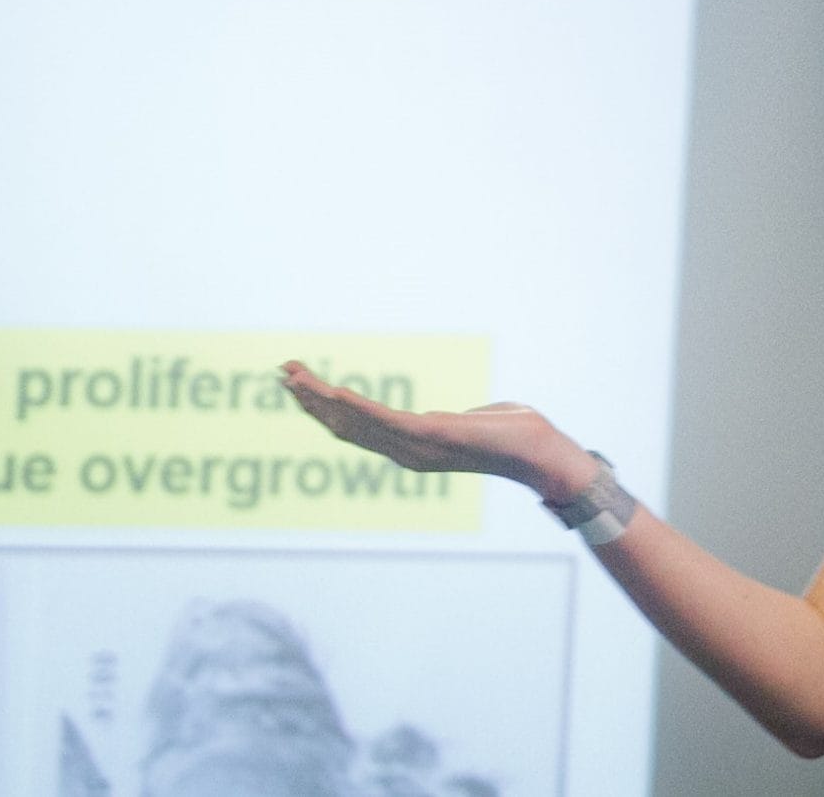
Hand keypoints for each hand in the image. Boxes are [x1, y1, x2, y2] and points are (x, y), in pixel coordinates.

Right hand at [279, 361, 598, 497]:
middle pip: (344, 426)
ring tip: (292, 376)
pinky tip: (333, 391)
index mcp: (413, 447)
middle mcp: (407, 452)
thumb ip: (462, 421)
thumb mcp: (478, 422)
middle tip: (281, 372)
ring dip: (321, 399)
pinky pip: (385, 421)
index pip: (356, 428)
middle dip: (310, 399)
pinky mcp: (432, 435)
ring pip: (356, 423)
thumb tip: (471, 417)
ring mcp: (416, 447)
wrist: (542, 452)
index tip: (301, 383)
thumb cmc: (518, 435)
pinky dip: (356, 407)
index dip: (325, 408)